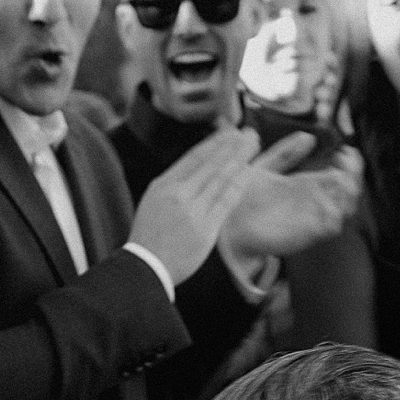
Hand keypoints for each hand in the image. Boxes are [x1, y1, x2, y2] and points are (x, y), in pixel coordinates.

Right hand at [128, 126, 260, 286]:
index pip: (193, 157)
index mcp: (164, 184)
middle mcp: (178, 193)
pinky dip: (238, 184)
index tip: (228, 132)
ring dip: (239, 159)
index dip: (214, 142)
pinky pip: (226, 201)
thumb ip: (173, 187)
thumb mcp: (153, 202)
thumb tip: (193, 173)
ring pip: (220, 178)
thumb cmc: (150, 237)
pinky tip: (249, 172)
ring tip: (253, 145)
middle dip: (231, 145)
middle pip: (210, 163)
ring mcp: (192, 210)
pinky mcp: (205, 229)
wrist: (146, 267)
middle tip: (248, 133)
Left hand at [222, 135, 362, 261]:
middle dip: (354, 174)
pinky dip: (336, 213)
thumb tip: (308, 136)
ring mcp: (311, 218)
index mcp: (304, 186)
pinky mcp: (306, 233)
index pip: (338, 175)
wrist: (227, 228)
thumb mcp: (263, 167)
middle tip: (345, 160)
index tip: (346, 150)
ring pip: (345, 208)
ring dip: (349, 192)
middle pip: (348, 190)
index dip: (349, 163)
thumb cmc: (241, 199)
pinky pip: (331, 226)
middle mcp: (312, 202)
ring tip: (341, 177)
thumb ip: (285, 153)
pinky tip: (327, 198)